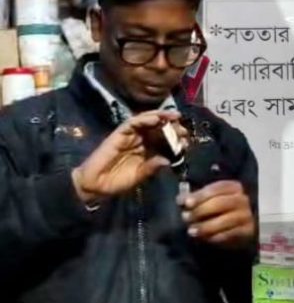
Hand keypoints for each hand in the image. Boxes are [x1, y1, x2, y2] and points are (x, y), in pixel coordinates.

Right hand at [72, 110, 187, 203]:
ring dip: (161, 117)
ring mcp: (130, 135)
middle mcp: (140, 140)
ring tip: (174, 117)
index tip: (187, 141)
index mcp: (147, 150)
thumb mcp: (139, 176)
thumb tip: (167, 161)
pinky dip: (145, 119)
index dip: (176, 139)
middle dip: (172, 126)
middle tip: (184, 128)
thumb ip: (152, 167)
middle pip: (158, 128)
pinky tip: (156, 119)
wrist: (96, 185)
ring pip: (148, 121)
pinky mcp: (119, 133)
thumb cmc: (117, 182)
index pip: (164, 140)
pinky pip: (133, 122)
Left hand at [177, 181, 255, 248]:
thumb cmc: (221, 210)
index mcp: (234, 187)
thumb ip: (197, 198)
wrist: (241, 226)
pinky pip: (230, 234)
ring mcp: (247, 215)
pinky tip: (204, 238)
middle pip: (221, 203)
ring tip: (191, 231)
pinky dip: (215, 237)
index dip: (200, 195)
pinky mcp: (248, 231)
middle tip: (186, 218)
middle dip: (201, 210)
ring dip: (206, 226)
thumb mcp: (210, 199)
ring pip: (225, 220)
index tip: (186, 203)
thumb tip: (181, 200)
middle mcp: (242, 199)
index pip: (217, 188)